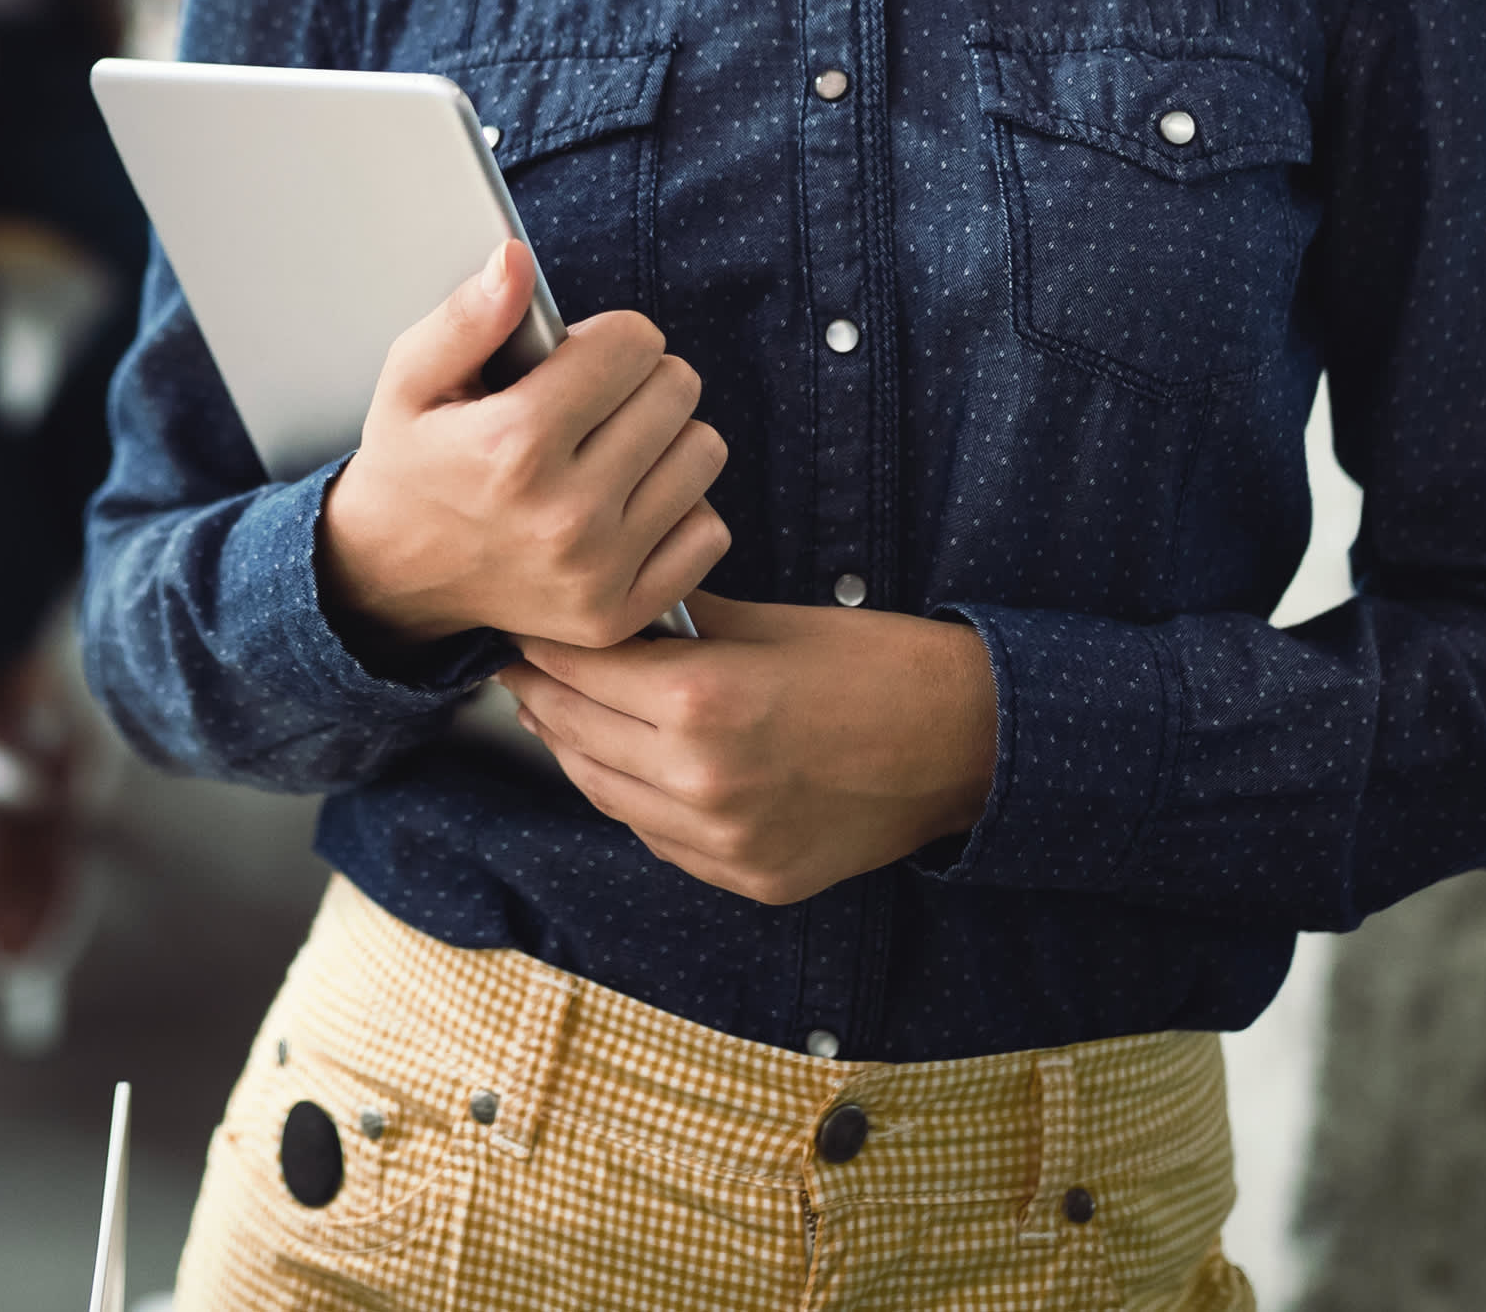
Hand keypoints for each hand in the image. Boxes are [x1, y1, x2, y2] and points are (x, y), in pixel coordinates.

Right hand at [315, 241, 729, 653]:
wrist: (394, 578)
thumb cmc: (412, 465)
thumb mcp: (411, 379)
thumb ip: (467, 316)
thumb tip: (514, 261)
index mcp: (513, 444)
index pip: (632, 343)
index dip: (610, 336)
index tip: (581, 356)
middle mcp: (563, 513)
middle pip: (677, 391)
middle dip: (641, 380)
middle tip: (595, 402)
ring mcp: (597, 571)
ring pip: (703, 455)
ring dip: (666, 441)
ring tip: (611, 449)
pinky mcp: (620, 614)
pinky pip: (708, 533)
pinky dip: (677, 511)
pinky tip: (625, 505)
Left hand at [501, 595, 999, 906]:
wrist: (969, 746)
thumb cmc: (877, 665)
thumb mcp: (770, 621)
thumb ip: (681, 622)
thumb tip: (613, 606)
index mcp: (705, 704)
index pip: (582, 670)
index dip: (540, 644)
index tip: (516, 622)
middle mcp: (702, 783)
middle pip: (577, 733)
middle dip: (541, 693)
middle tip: (517, 662)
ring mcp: (724, 844)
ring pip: (605, 792)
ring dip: (572, 748)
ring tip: (552, 709)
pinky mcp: (747, 879)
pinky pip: (655, 835)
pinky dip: (627, 795)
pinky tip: (618, 761)